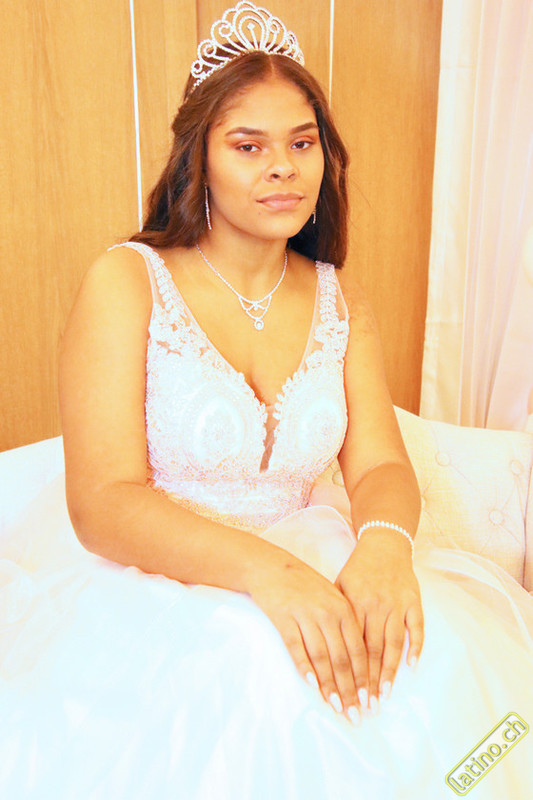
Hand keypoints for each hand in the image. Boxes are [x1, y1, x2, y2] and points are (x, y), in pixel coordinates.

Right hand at [249, 557, 367, 722]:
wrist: (272, 567)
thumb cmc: (305, 586)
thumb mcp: (331, 599)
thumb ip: (344, 625)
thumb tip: (358, 663)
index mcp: (344, 609)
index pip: (359, 650)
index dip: (364, 679)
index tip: (368, 702)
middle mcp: (328, 613)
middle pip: (342, 658)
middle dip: (350, 690)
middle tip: (355, 715)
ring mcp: (306, 615)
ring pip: (322, 657)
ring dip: (330, 686)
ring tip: (336, 708)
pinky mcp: (284, 618)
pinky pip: (296, 647)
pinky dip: (305, 667)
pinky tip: (312, 685)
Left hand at [334, 530, 423, 710]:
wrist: (384, 545)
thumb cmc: (358, 569)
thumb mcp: (339, 586)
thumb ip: (333, 614)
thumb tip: (320, 645)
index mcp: (354, 603)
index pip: (351, 645)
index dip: (349, 672)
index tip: (346, 694)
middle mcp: (376, 605)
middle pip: (372, 650)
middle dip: (369, 681)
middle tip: (365, 706)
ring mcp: (396, 603)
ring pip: (393, 643)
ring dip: (389, 672)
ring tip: (384, 695)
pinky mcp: (413, 601)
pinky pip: (416, 628)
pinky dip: (415, 648)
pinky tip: (411, 668)